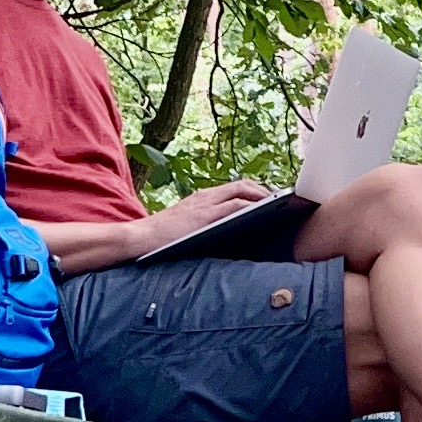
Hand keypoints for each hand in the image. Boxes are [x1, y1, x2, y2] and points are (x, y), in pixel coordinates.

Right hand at [146, 178, 272, 246]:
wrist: (141, 237)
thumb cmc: (162, 237)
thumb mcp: (186, 225)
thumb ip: (204, 223)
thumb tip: (225, 233)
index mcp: (202, 197)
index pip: (234, 187)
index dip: (253, 189)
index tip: (269, 197)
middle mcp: (206, 196)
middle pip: (242, 184)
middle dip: (263, 190)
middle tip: (280, 200)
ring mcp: (206, 204)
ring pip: (242, 190)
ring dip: (262, 196)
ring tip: (278, 205)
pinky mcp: (206, 215)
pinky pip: (235, 205)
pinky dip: (252, 206)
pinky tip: (263, 213)